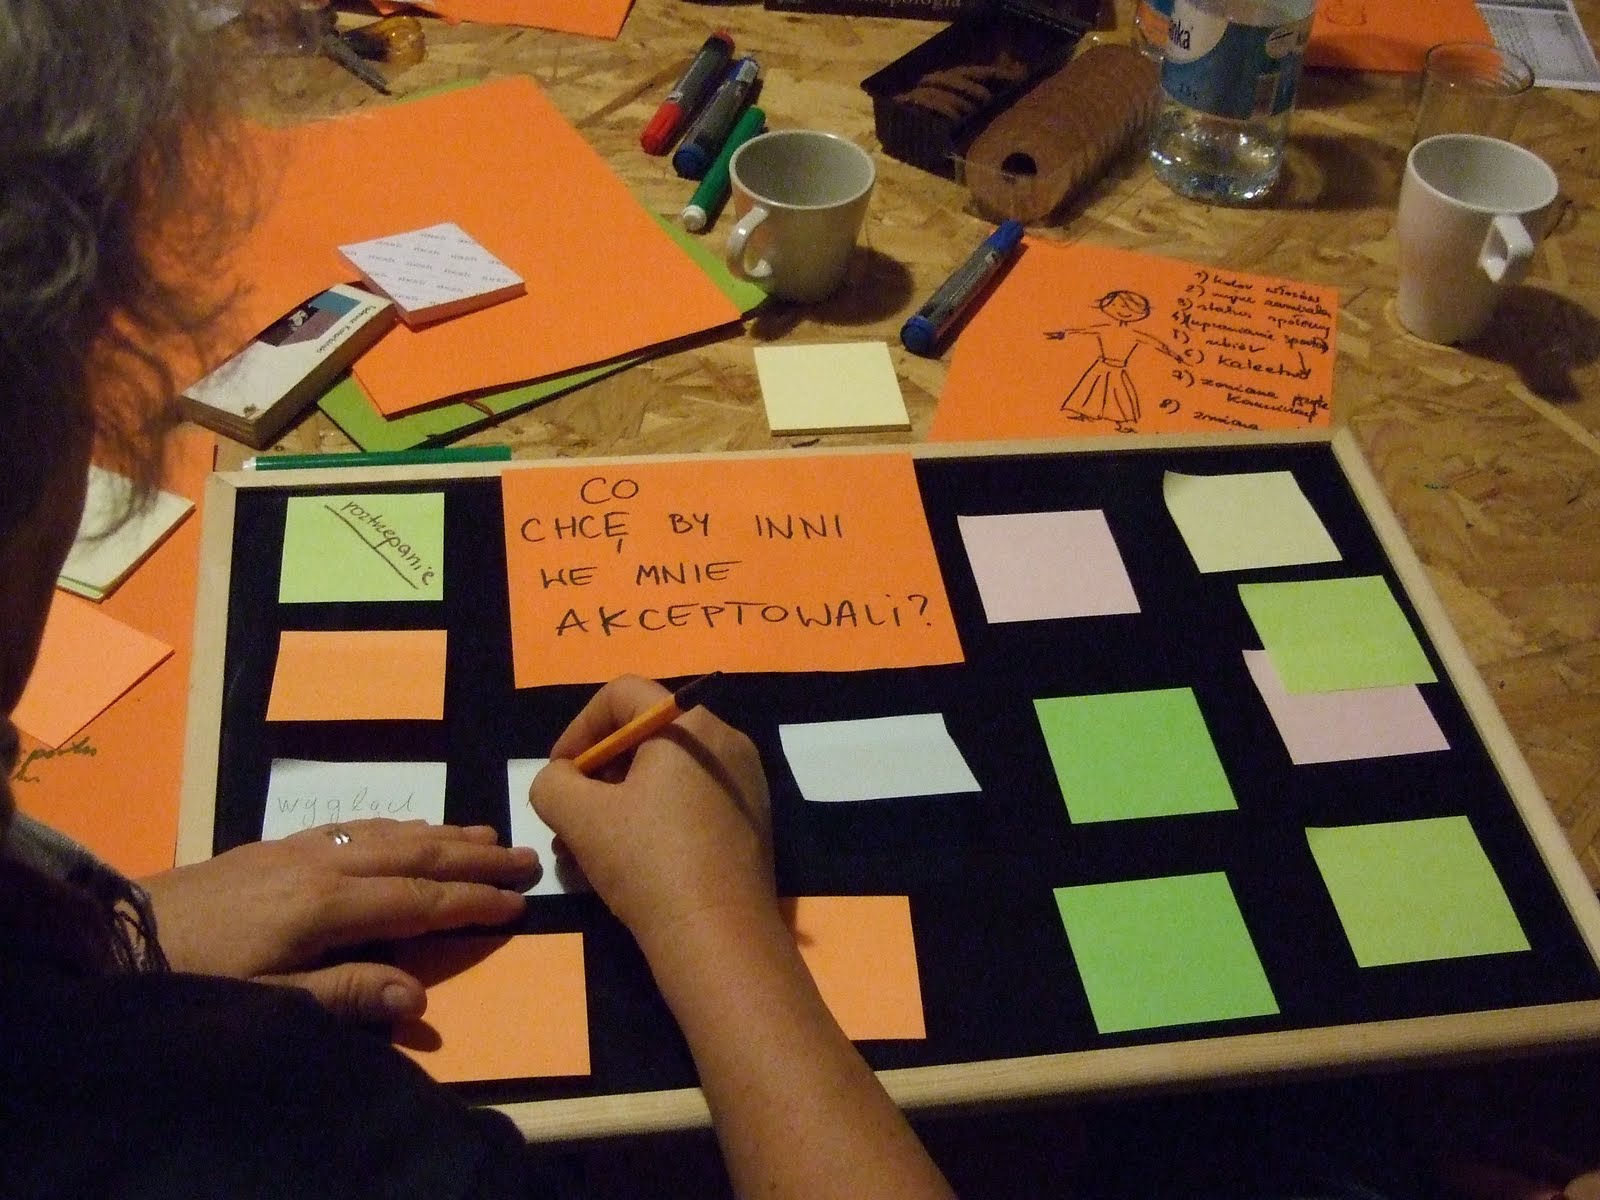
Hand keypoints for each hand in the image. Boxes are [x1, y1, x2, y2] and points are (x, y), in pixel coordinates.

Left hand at [140, 820, 537, 1022]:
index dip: (472, 901)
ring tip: (488, 832)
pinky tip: (410, 829)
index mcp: (326, 906)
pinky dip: (399, 825)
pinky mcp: (277, 845)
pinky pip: (357, 826)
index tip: (520, 902)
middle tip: (527, 855)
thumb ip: (343, 994)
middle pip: (415, 853)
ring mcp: (300, 848)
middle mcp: (323, 864)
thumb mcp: (265, 1003)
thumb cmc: (195, 979)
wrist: (115, 933)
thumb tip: (417, 997)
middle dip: (475, 856)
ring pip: (389, 832)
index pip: (419, 900)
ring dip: (444, 833)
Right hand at [530, 675, 771, 952]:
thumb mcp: (579, 816)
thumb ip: (553, 782)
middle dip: (598, 773)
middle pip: (647, 736)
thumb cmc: (648, 862)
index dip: (578, 727)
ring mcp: (747, 783)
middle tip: (570, 815)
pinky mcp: (753, 822)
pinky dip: (656, 818)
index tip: (559, 772)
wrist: (719, 936)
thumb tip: (561, 779)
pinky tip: (631, 862)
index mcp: (692, 725)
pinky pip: (693, 801)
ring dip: (621, 802)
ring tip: (589, 847)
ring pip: (668, 775)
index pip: (622, 695)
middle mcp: (728, 741)